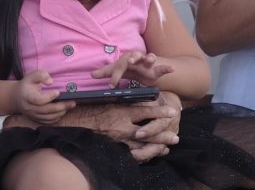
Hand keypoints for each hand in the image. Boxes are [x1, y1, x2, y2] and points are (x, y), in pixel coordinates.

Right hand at [12, 70, 74, 123]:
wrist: (16, 98)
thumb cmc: (26, 85)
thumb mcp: (31, 76)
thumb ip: (41, 75)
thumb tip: (51, 81)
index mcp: (27, 96)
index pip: (39, 100)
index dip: (49, 97)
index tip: (58, 92)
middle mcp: (29, 108)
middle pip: (46, 110)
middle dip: (61, 107)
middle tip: (72, 103)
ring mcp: (33, 115)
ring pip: (48, 118)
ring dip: (61, 113)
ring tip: (69, 106)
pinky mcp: (36, 120)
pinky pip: (48, 122)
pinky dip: (56, 118)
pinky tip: (62, 112)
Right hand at [56, 91, 180, 161]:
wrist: (78, 123)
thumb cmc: (93, 109)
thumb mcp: (110, 101)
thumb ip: (126, 101)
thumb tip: (143, 100)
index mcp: (121, 112)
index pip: (145, 111)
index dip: (159, 112)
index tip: (172, 111)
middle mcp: (123, 127)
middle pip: (148, 132)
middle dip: (163, 134)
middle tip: (176, 136)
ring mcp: (120, 140)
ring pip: (143, 145)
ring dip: (157, 146)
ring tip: (168, 147)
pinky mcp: (116, 148)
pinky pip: (133, 154)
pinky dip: (145, 154)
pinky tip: (152, 153)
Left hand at [91, 51, 173, 87]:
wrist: (144, 69)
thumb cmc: (129, 69)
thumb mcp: (118, 71)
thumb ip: (106, 73)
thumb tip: (91, 74)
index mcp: (126, 60)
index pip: (119, 66)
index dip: (115, 75)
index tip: (111, 85)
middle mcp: (137, 59)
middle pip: (134, 57)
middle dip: (132, 58)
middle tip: (130, 61)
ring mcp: (147, 64)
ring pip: (149, 58)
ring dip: (150, 58)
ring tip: (150, 59)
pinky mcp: (156, 70)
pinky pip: (162, 68)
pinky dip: (167, 68)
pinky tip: (172, 69)